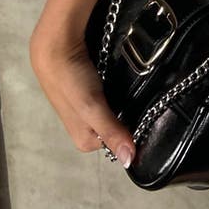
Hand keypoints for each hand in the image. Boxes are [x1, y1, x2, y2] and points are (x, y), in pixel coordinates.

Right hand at [29, 10, 135, 167]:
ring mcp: (91, 108)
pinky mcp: (93, 91)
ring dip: (130, 102)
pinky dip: (123, 90)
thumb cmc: (71, 80)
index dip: (136, 129)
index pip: (122, 142)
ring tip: (146, 90)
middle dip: (133, 115)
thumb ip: (111, 132)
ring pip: (118, 110)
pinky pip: (115, 96)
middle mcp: (88, 127)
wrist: (56, 46)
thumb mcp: (92, 107)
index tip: (151, 116)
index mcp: (85, 140)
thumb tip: (129, 161)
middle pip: (120, 126)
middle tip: (150, 101)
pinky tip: (132, 81)